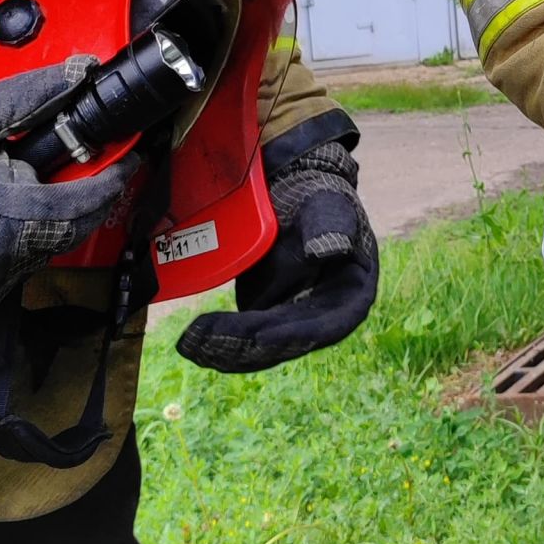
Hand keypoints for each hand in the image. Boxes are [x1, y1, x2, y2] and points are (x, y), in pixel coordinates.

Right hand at [0, 61, 137, 318]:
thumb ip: (35, 94)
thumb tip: (81, 72)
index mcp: (21, 213)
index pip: (90, 203)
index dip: (113, 179)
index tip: (125, 160)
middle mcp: (8, 256)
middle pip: (66, 231)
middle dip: (78, 201)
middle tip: (78, 172)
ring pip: (33, 255)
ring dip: (40, 227)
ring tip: (22, 193)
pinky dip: (5, 250)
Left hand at [178, 109, 378, 373]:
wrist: (295, 194)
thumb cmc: (321, 200)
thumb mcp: (330, 207)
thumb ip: (330, 228)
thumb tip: (324, 251)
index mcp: (351, 297)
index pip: (326, 326)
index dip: (293, 335)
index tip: (260, 336)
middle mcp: (322, 318)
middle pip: (285, 343)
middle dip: (245, 346)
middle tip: (207, 341)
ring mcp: (290, 320)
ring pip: (260, 348)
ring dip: (226, 350)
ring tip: (192, 344)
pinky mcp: (264, 316)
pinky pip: (242, 337)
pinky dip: (219, 341)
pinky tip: (195, 340)